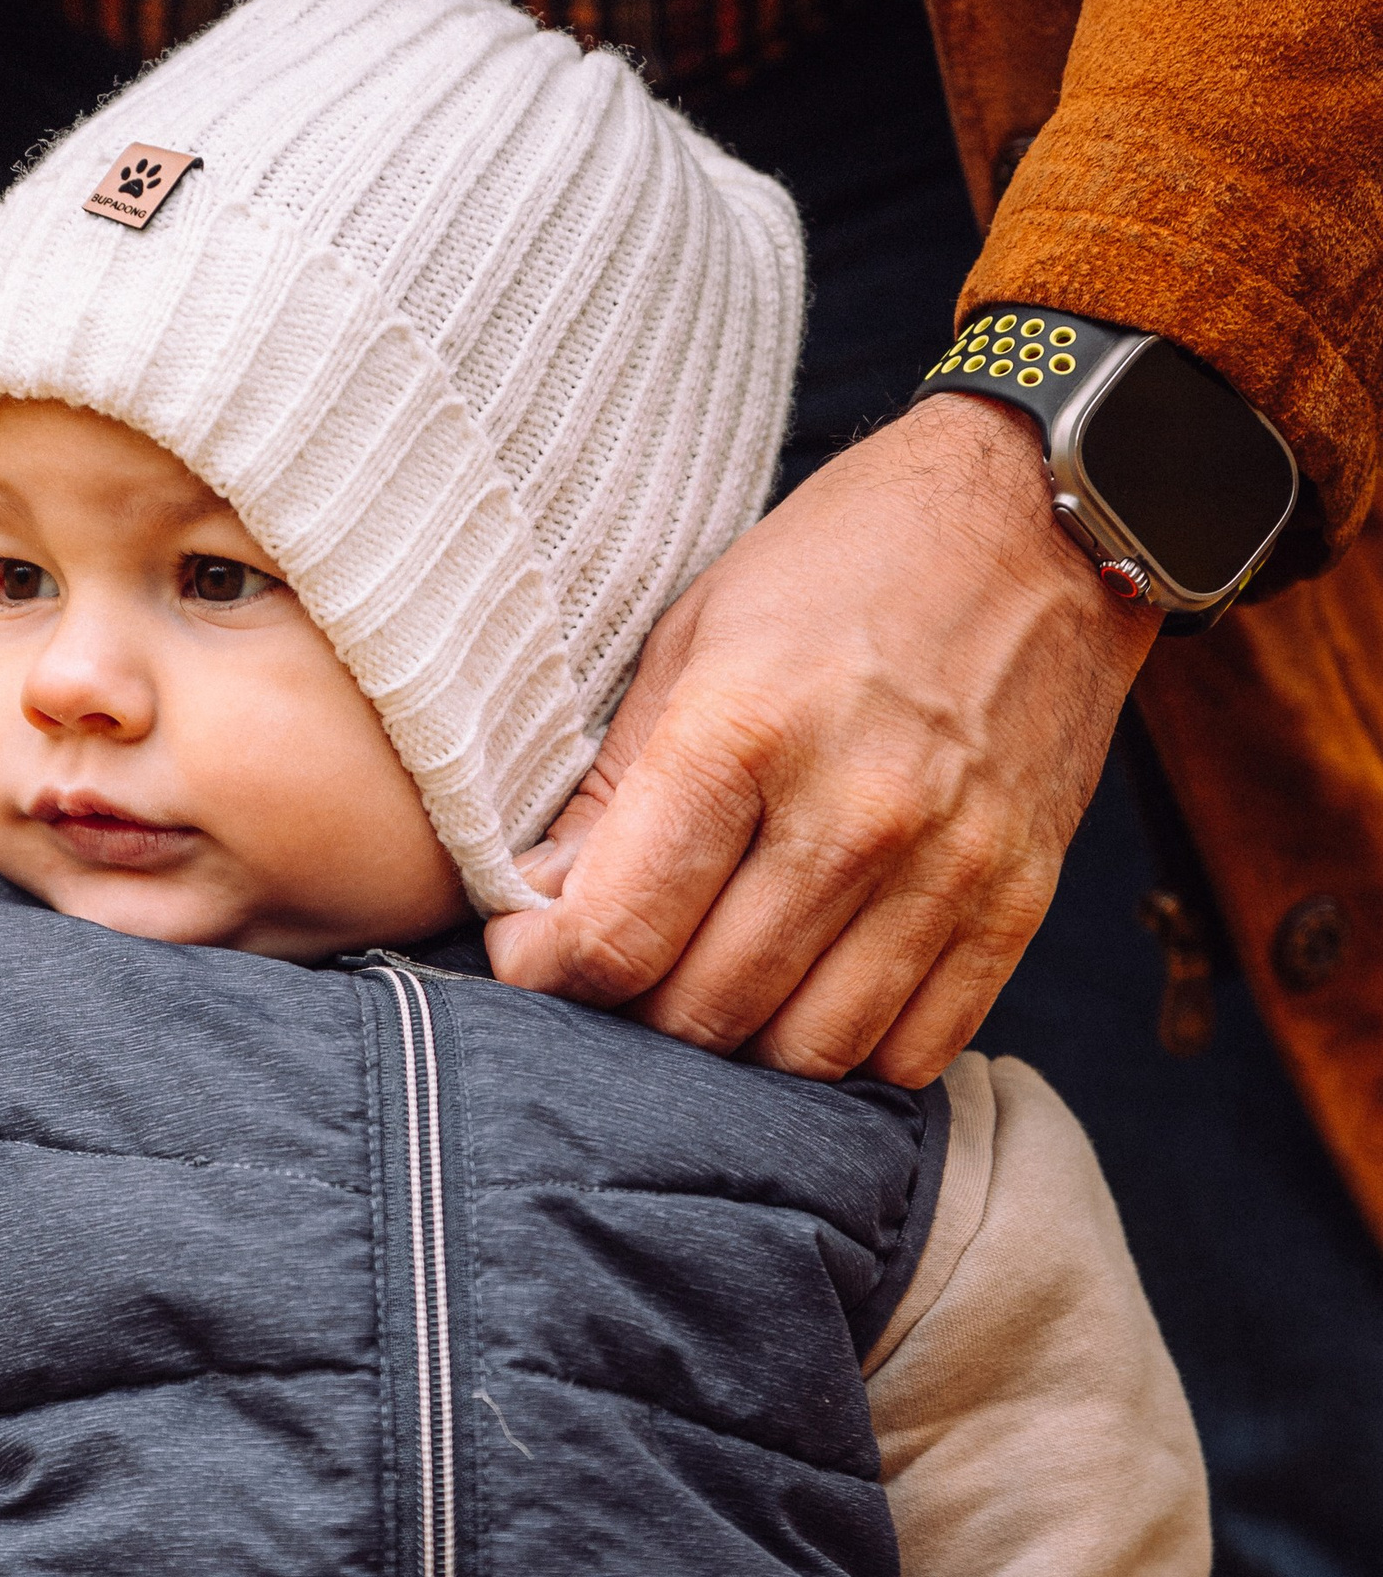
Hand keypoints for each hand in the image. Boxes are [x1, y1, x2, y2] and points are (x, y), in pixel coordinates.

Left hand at [484, 396, 1157, 1084]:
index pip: (619, 933)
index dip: (550, 971)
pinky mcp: (1019, 900)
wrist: (1042, 522)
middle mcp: (853, 814)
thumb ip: (615, 789)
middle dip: (635, 1017)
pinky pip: (916, 1048)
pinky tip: (810, 1001)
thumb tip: (540, 909)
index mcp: (745, 732)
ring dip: (742, 1049)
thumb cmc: (843, 567)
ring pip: (808, 1054)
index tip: (534, 956)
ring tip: (710, 992)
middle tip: (621, 975)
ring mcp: (948, 867)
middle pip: (705, 1011)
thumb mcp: (693, 638)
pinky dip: (850, 1055)